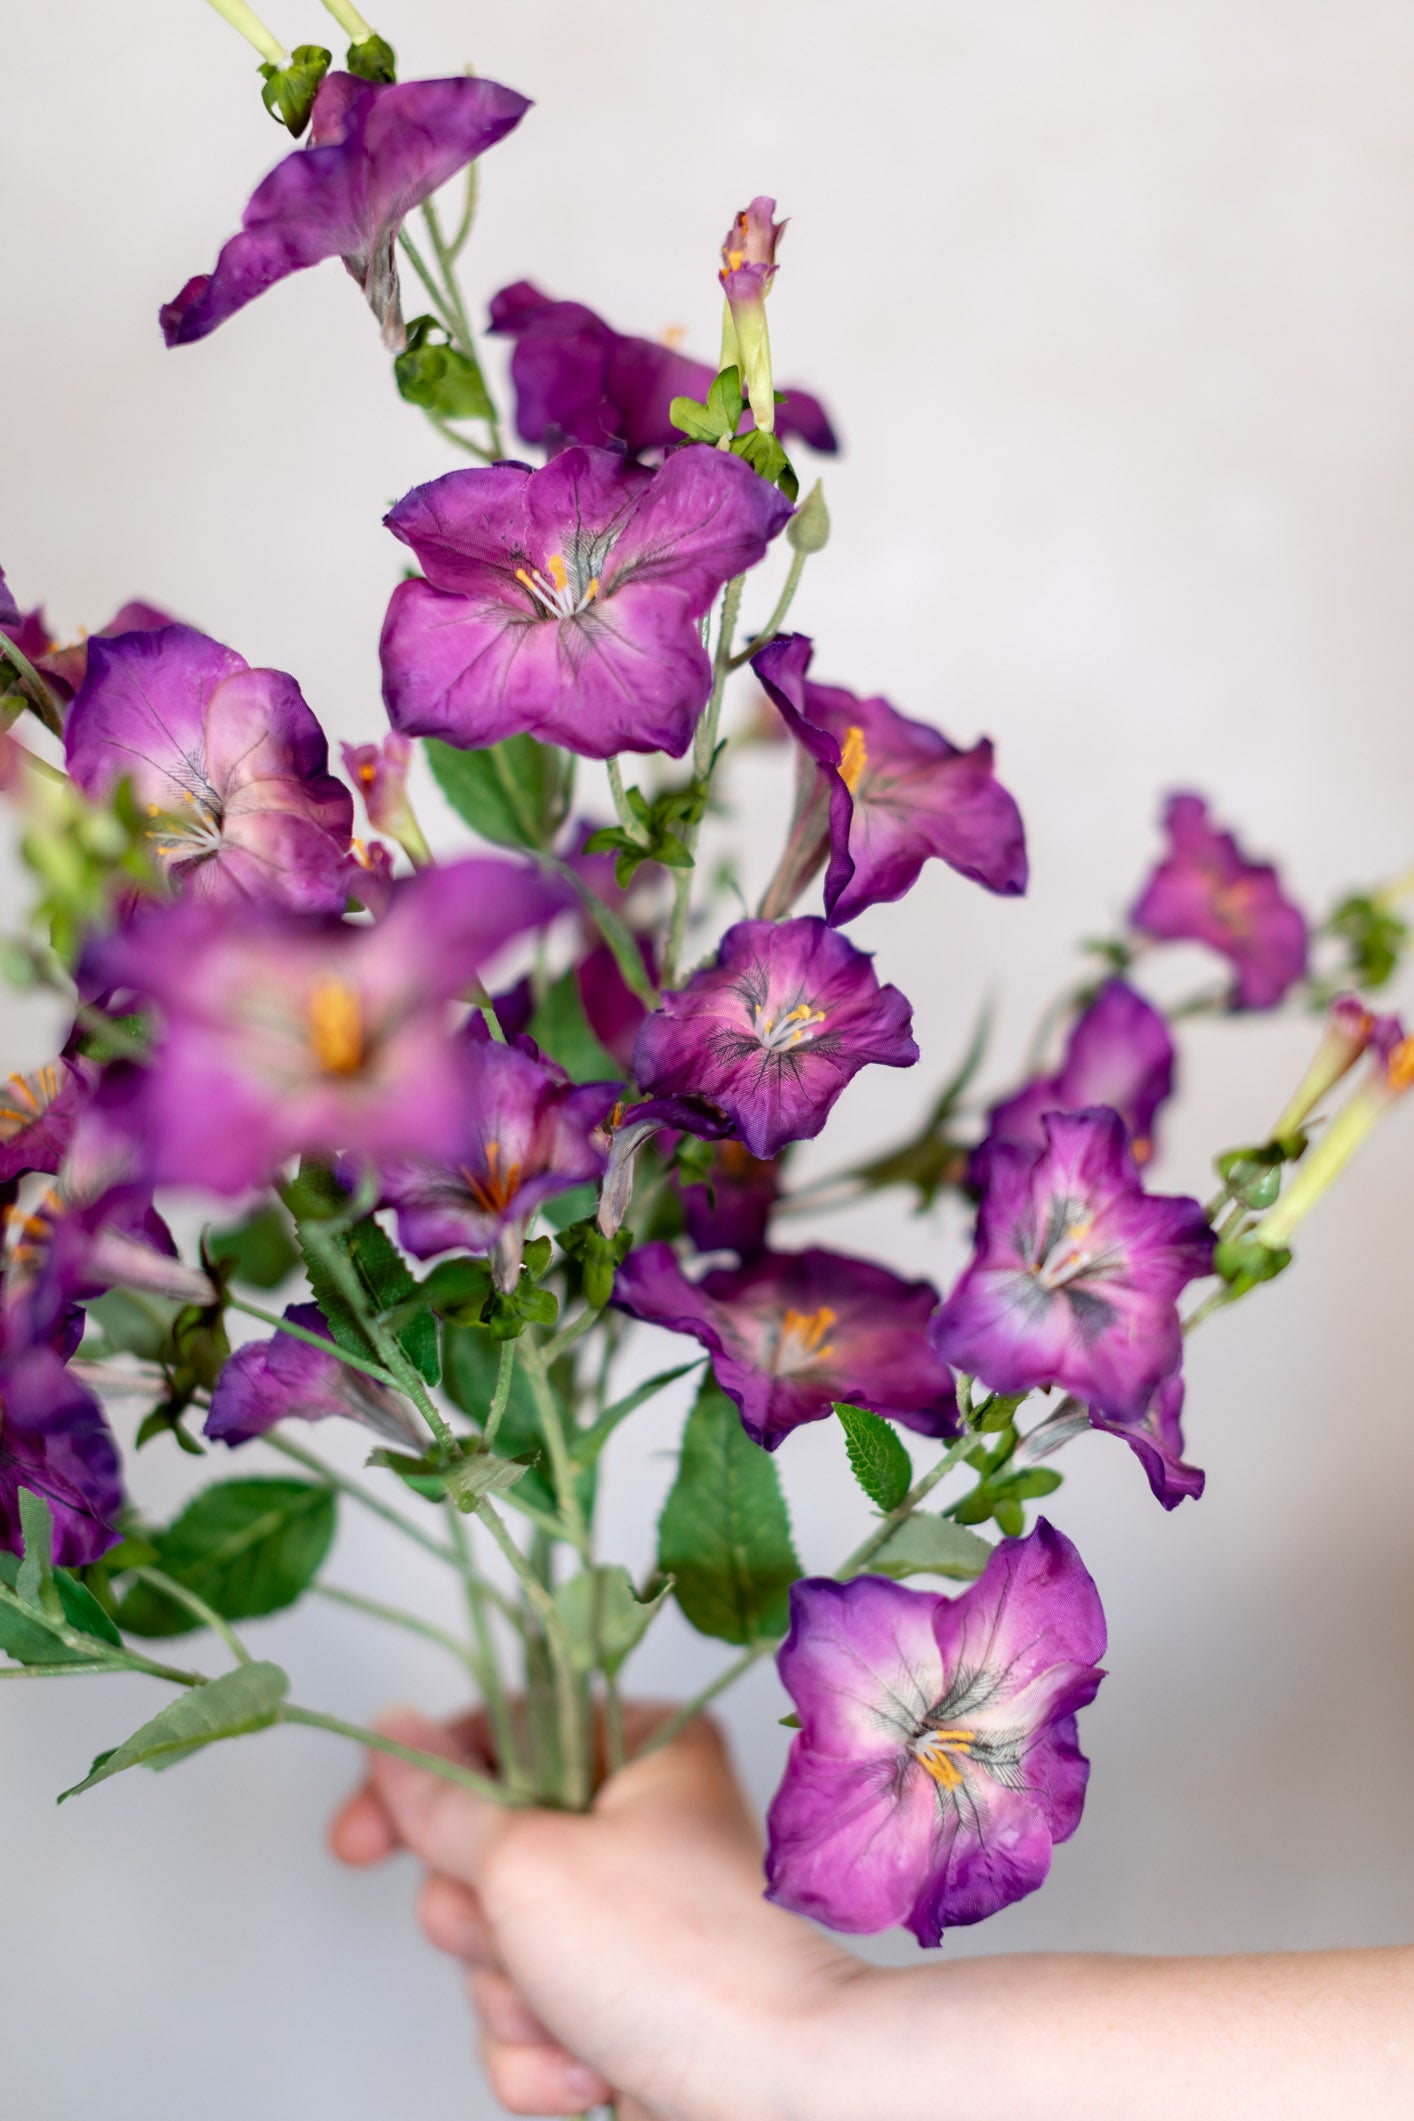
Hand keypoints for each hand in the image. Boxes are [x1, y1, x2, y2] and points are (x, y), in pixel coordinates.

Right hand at [329, 1706, 858, 2118]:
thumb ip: (441, 1804)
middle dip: (483, 1923)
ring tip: (571, 2012)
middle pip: (481, 1853)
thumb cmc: (682, 1962)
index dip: (413, 1792)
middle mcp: (636, 1823)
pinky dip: (539, 2053)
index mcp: (639, 1748)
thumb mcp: (528, 1863)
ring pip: (496, 1946)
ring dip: (511, 1998)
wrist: (773, 2094)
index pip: (492, 1735)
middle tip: (521, 1938)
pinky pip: (527, 2017)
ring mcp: (627, 1918)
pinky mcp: (620, 2000)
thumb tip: (392, 1737)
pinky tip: (587, 2065)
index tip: (357, 1843)